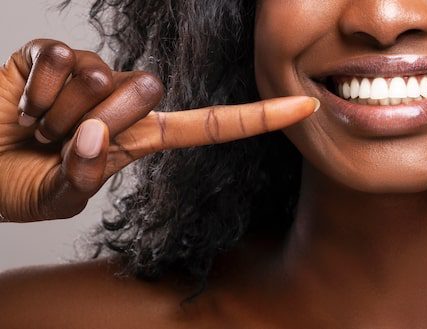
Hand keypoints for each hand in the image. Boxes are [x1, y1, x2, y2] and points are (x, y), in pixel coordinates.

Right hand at [0, 39, 318, 221]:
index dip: (257, 119)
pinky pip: (58, 59)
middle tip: (57, 141)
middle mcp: (123, 102)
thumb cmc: (17, 184)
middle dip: (97, 122)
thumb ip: (83, 174)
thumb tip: (93, 135)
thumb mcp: (58, 195)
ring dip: (55, 113)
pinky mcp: (52, 54)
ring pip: (98, 77)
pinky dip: (32, 90)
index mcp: (141, 139)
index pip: (210, 125)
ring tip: (35, 127)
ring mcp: (90, 74)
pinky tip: (21, 103)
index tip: (305, 106)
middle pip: (147, 92)